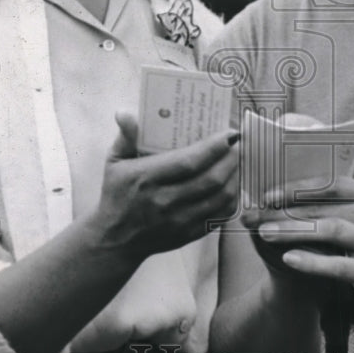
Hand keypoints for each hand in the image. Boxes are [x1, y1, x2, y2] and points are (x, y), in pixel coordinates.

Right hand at [86, 112, 239, 265]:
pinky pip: (221, 216)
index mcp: (146, 178)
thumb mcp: (114, 162)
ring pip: (220, 198)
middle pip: (211, 180)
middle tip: (238, 144)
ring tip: (239, 161)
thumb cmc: (117, 194)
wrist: (116, 239)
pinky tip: (233, 183)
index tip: (229, 133)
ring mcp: (179, 221)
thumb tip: (125, 112)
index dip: (214, 147)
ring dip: (235, 177)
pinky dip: (232, 198)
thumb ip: (126, 136)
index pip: (188, 162)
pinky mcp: (190, 234)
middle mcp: (164, 201)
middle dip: (231, 159)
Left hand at [242, 177, 353, 325]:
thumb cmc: (351, 248)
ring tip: (266, 233)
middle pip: (326, 208)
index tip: (267, 195)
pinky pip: (339, 265)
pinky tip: (289, 258)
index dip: (298, 188)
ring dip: (295, 230)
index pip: (330, 184)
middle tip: (255, 217)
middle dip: (286, 212)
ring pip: (332, 230)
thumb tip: (255, 198)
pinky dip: (312, 261)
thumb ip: (306, 209)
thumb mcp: (336, 222)